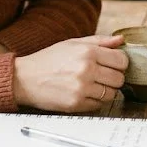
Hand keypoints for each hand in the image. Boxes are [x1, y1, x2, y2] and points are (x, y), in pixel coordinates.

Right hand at [13, 35, 127, 112]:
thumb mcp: (73, 43)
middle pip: (119, 79)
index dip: (120, 63)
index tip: (113, 64)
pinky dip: (95, 100)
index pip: (122, 60)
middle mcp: (86, 69)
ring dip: (106, 90)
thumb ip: (100, 41)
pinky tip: (84, 93)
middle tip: (102, 75)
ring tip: (92, 85)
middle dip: (114, 77)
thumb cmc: (49, 59)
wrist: (25, 78)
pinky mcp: (76, 104)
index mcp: (88, 52)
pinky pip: (99, 105)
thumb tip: (121, 40)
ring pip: (111, 94)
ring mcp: (81, 88)